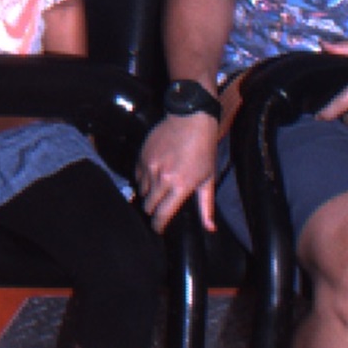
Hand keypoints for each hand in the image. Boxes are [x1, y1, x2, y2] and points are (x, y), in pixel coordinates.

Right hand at [136, 113, 219, 231]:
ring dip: (149, 195)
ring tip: (159, 190)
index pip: (162, 215)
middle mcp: (163, 178)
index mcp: (181, 186)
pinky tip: (153, 176)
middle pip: (148, 206)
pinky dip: (143, 180)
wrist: (190, 119)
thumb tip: (210, 228)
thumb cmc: (203, 149)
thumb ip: (206, 206)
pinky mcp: (142, 156)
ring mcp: (150, 166)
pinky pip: (137, 177)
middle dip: (153, 211)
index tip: (158, 229)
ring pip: (141, 192)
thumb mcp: (208, 178)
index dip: (158, 226)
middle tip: (159, 209)